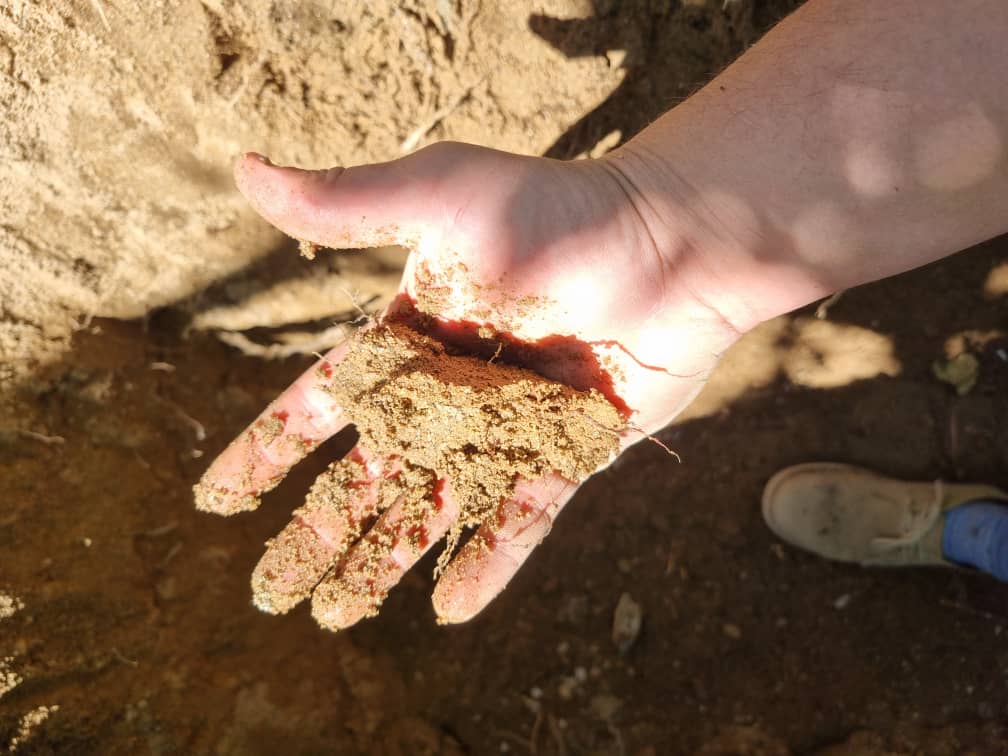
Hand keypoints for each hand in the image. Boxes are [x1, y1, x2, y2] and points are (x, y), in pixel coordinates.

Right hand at [194, 142, 743, 627]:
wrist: (669, 242)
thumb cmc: (557, 209)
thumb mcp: (441, 194)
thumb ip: (348, 203)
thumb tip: (244, 171)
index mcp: (411, 339)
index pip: (322, 405)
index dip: (268, 451)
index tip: (218, 497)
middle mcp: (450, 392)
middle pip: (367, 476)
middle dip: (316, 532)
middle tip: (270, 590)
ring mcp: (506, 430)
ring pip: (431, 509)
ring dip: (383, 562)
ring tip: (336, 616)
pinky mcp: (564, 455)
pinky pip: (517, 521)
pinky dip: (487, 565)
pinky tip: (449, 611)